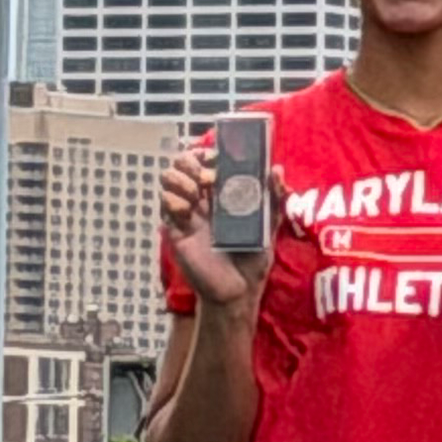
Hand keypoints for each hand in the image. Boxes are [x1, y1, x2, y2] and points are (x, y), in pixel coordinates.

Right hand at [158, 146, 285, 310]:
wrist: (237, 290)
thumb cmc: (253, 259)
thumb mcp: (270, 226)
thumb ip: (274, 197)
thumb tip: (277, 169)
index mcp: (222, 193)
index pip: (206, 160)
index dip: (207, 151)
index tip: (217, 157)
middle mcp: (202, 199)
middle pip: (182, 162)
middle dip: (190, 160)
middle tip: (206, 176)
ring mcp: (187, 212)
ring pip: (169, 177)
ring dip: (180, 178)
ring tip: (196, 193)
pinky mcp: (175, 228)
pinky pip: (165, 203)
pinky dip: (174, 199)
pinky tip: (189, 210)